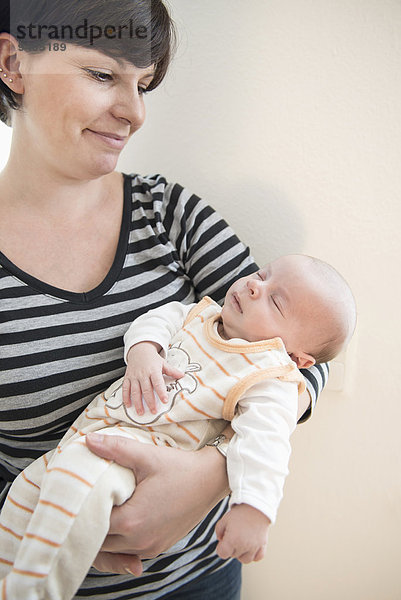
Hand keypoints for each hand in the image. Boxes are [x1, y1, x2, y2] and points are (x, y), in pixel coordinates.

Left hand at [86, 432, 229, 574]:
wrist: (212, 480)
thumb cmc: (180, 468)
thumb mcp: (147, 455)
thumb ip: (115, 449)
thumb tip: (88, 440)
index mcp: (132, 521)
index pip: (91, 524)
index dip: (81, 510)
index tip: (78, 494)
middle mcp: (140, 541)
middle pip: (99, 543)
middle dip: (89, 524)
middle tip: (84, 501)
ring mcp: (151, 548)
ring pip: (113, 550)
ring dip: (104, 534)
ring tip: (101, 510)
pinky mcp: (159, 547)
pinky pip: (129, 551)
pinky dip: (120, 540)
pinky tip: (120, 519)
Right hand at [123, 342, 183, 413]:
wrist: (139, 350)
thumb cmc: (153, 359)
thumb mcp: (163, 363)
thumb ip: (172, 371)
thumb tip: (182, 375)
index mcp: (153, 370)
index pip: (158, 382)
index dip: (161, 392)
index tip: (164, 400)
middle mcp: (143, 374)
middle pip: (146, 389)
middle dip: (150, 401)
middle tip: (153, 411)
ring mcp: (134, 376)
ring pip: (135, 391)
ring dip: (137, 402)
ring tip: (141, 412)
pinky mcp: (128, 378)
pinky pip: (126, 388)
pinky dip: (126, 397)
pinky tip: (128, 405)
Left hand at [215, 504, 270, 563]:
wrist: (256, 506)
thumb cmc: (239, 513)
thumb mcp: (224, 520)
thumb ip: (219, 532)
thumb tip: (221, 541)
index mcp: (232, 540)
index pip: (222, 554)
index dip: (221, 547)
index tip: (224, 539)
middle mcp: (243, 546)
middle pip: (233, 555)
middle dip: (231, 547)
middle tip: (234, 534)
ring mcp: (254, 547)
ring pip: (245, 560)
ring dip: (242, 553)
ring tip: (242, 541)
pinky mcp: (263, 545)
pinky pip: (257, 557)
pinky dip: (254, 554)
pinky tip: (251, 545)